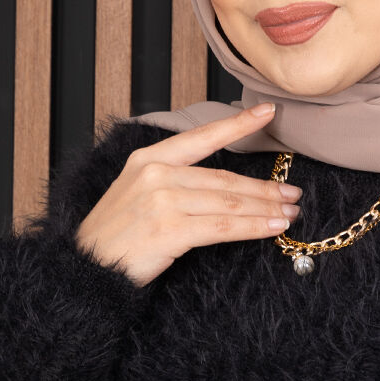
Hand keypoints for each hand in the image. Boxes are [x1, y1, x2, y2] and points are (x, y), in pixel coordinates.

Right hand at [74, 102, 301, 286]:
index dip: (238, 124)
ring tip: (290, 213)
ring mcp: (162, 201)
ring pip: (228, 202)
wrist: (87, 268)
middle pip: (224, 178)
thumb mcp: (137, 195)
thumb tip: (221, 187)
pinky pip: (222, 227)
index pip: (202, 137)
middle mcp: (156, 174)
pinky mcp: (170, 230)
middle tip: (292, 193)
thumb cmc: (115, 237)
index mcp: (148, 159)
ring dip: (265, 208)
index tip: (267, 112)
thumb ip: (173, 183)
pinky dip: (252, 227)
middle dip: (263, 187)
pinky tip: (272, 228)